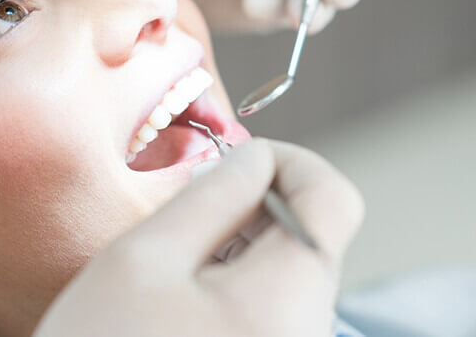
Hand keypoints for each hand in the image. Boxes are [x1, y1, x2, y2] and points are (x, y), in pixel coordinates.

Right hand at [33, 139, 363, 336]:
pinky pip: (274, 304)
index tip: (237, 160)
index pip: (333, 198)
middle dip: (255, 202)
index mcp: (283, 304)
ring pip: (289, 268)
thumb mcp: (142, 260)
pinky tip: (185, 292)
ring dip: (241, 241)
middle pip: (310, 234)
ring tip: (178, 258)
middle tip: (190, 207)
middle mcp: (307, 335)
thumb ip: (210, 197)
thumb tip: (252, 157)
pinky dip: (237, 279)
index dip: (288, 161)